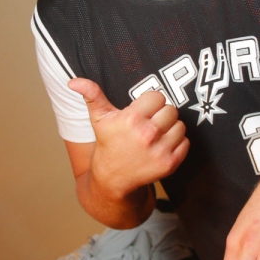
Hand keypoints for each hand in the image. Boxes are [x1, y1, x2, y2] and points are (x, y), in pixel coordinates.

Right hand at [69, 79, 188, 195]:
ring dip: (170, 128)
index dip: (150, 103)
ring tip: (156, 134)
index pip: (158, 96)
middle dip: (161, 114)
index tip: (143, 111)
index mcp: (132, 119)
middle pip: (171, 110)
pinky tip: (162, 146)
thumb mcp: (99, 118)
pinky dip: (177, 143)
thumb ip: (91, 95)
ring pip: (180, 125)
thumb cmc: (108, 143)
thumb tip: (74, 81)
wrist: (112, 178)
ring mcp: (160, 150)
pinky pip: (185, 142)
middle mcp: (148, 134)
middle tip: (150, 123)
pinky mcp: (170, 163)